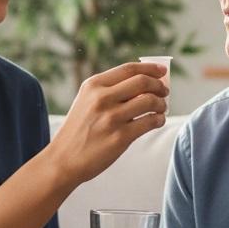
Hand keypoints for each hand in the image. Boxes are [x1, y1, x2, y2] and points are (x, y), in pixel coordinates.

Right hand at [49, 63, 168, 184]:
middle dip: (159, 86)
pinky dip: (159, 119)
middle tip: (164, 92)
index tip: (162, 71)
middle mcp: (101, 98)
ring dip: (161, 104)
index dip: (150, 68)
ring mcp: (111, 118)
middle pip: (142, 82)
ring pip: (149, 101)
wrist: (64, 159)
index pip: (128, 69)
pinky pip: (150, 122)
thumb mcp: (86, 101)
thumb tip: (146, 81)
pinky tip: (157, 121)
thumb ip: (110, 90)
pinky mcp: (120, 137)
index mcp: (93, 85)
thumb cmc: (80, 129)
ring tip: (161, 109)